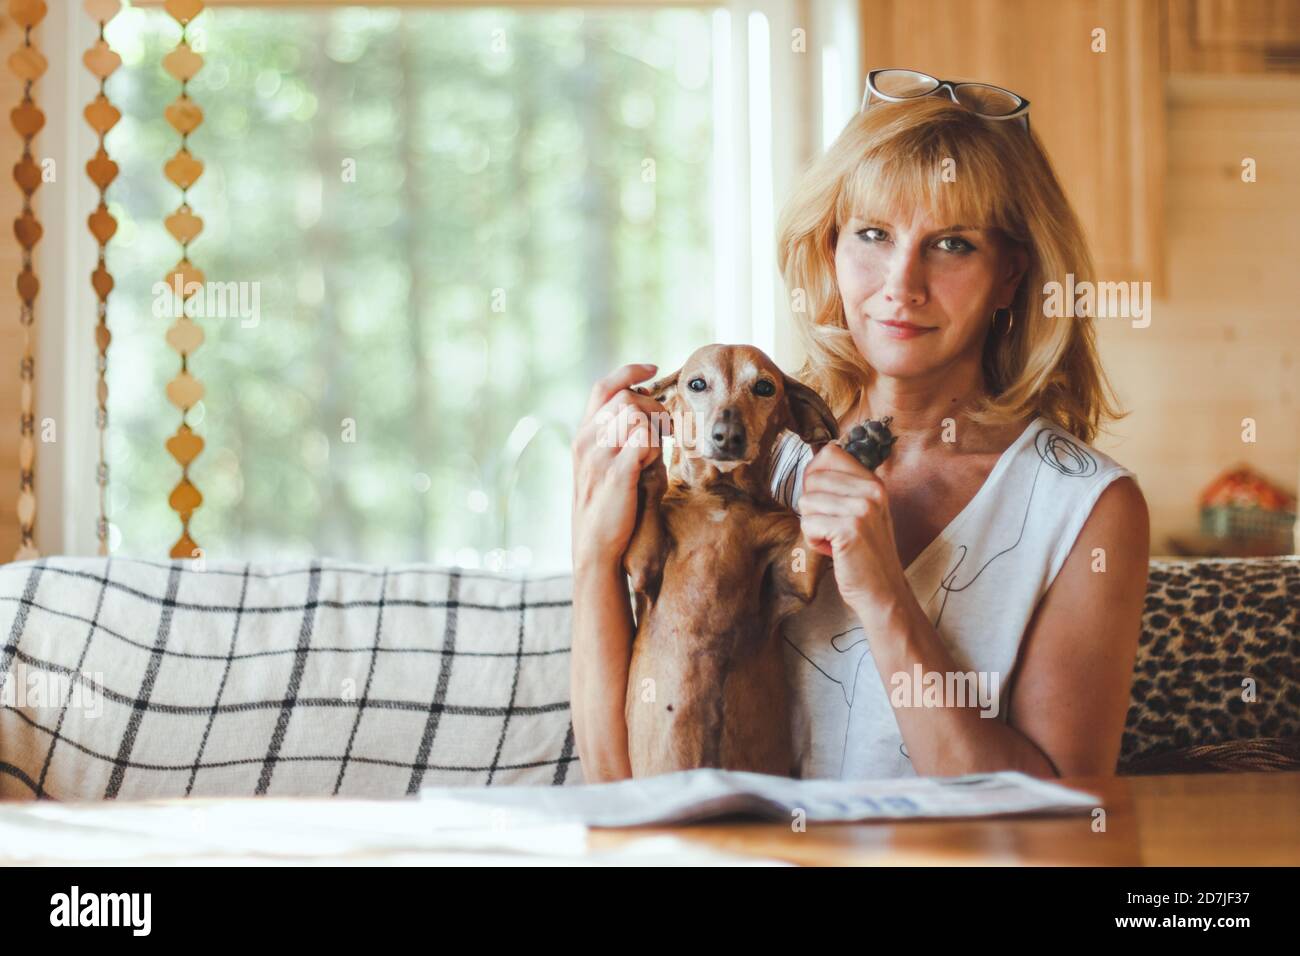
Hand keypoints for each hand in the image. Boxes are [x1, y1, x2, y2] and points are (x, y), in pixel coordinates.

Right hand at [571, 363, 671, 572]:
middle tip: (668, 428)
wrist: (594, 545)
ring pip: (635, 414)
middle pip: (626, 397)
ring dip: (656, 428)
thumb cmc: (608, 505)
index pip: (604, 387)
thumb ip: (624, 437)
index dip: (630, 371)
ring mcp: (600, 456)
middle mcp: (587, 440)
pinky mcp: (617, 473)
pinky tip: (652, 463)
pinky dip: (655, 446)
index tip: (653, 368)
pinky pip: (644, 440)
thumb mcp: (608, 463)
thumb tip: (655, 413)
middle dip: (655, 406)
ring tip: (658, 449)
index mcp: (584, 434)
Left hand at [798, 443, 908, 613]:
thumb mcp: (862, 512)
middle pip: (813, 478)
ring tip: (835, 540)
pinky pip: (808, 524)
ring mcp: (862, 509)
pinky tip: (834, 550)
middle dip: (812, 506)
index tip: (823, 500)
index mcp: (873, 482)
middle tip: (832, 527)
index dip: (815, 475)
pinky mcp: (849, 529)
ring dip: (812, 526)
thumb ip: (842, 488)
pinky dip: (814, 541)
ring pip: (806, 501)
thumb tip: (810, 467)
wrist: (883, 591)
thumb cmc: (865, 554)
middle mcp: (871, 491)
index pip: (830, 453)